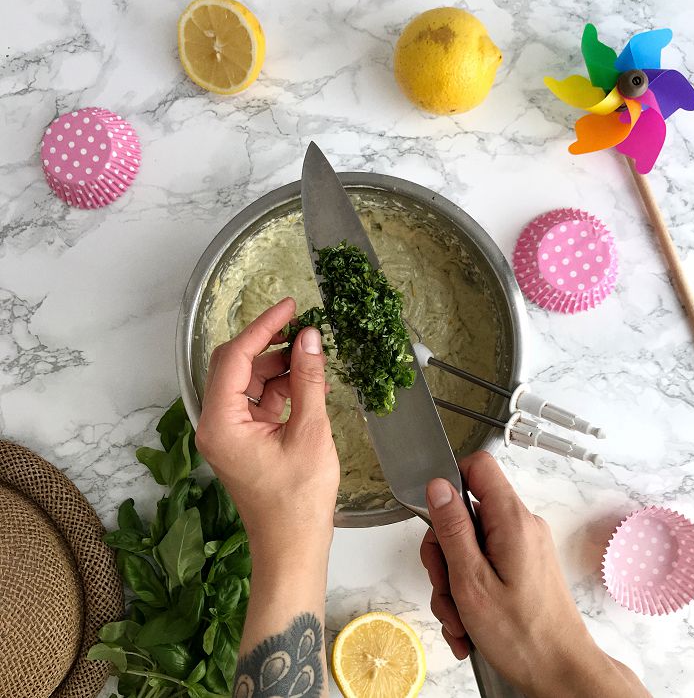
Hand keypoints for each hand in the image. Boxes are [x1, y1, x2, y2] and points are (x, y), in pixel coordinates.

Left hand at [195, 297, 339, 562]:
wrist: (292, 547)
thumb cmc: (298, 501)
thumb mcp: (310, 432)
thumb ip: (307, 380)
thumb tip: (310, 338)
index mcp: (220, 422)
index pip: (234, 357)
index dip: (263, 327)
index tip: (290, 307)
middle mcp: (216, 424)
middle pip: (237, 366)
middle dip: (271, 346)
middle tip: (306, 331)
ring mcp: (229, 432)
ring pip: (250, 382)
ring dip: (280, 369)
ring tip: (315, 361)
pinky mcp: (244, 439)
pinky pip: (259, 402)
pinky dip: (283, 390)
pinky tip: (310, 386)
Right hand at [420, 452, 649, 697]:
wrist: (563, 678)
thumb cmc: (524, 637)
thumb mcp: (472, 581)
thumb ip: (452, 528)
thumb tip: (437, 487)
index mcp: (512, 520)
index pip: (478, 466)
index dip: (450, 482)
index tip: (436, 518)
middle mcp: (521, 527)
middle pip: (465, 514)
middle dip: (445, 554)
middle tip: (445, 587)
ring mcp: (523, 548)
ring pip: (470, 546)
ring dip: (454, 583)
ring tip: (460, 619)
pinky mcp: (523, 568)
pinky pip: (484, 566)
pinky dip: (470, 593)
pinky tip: (469, 625)